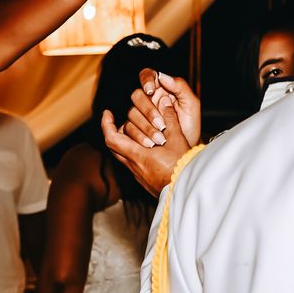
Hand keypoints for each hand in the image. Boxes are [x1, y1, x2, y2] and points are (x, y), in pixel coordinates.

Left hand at [101, 72, 195, 195]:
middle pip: (114, 147)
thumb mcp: (177, 139)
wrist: (187, 190)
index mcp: (137, 155)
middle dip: (114, 132)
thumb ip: (170, 119)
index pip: (112, 138)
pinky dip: (134, 153)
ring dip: (125, 143)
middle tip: (117, 121)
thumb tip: (165, 102)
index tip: (107, 113)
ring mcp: (138, 175)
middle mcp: (134, 166)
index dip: (106, 124)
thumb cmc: (183, 166)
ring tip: (135, 133)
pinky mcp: (144, 181)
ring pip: (123, 156)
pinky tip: (146, 149)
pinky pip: (132, 164)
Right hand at [132, 69, 201, 149]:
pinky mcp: (132, 130)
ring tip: (160, 139)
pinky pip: (127, 129)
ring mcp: (139, 115)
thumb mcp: (191, 105)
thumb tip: (162, 76)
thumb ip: (180, 86)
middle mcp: (147, 100)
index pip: (147, 75)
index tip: (150, 91)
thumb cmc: (190, 126)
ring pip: (132, 113)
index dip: (146, 80)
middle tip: (161, 124)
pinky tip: (150, 144)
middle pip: (137, 95)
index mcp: (161, 89)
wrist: (185, 151)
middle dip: (148, 110)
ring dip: (145, 126)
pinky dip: (138, 137)